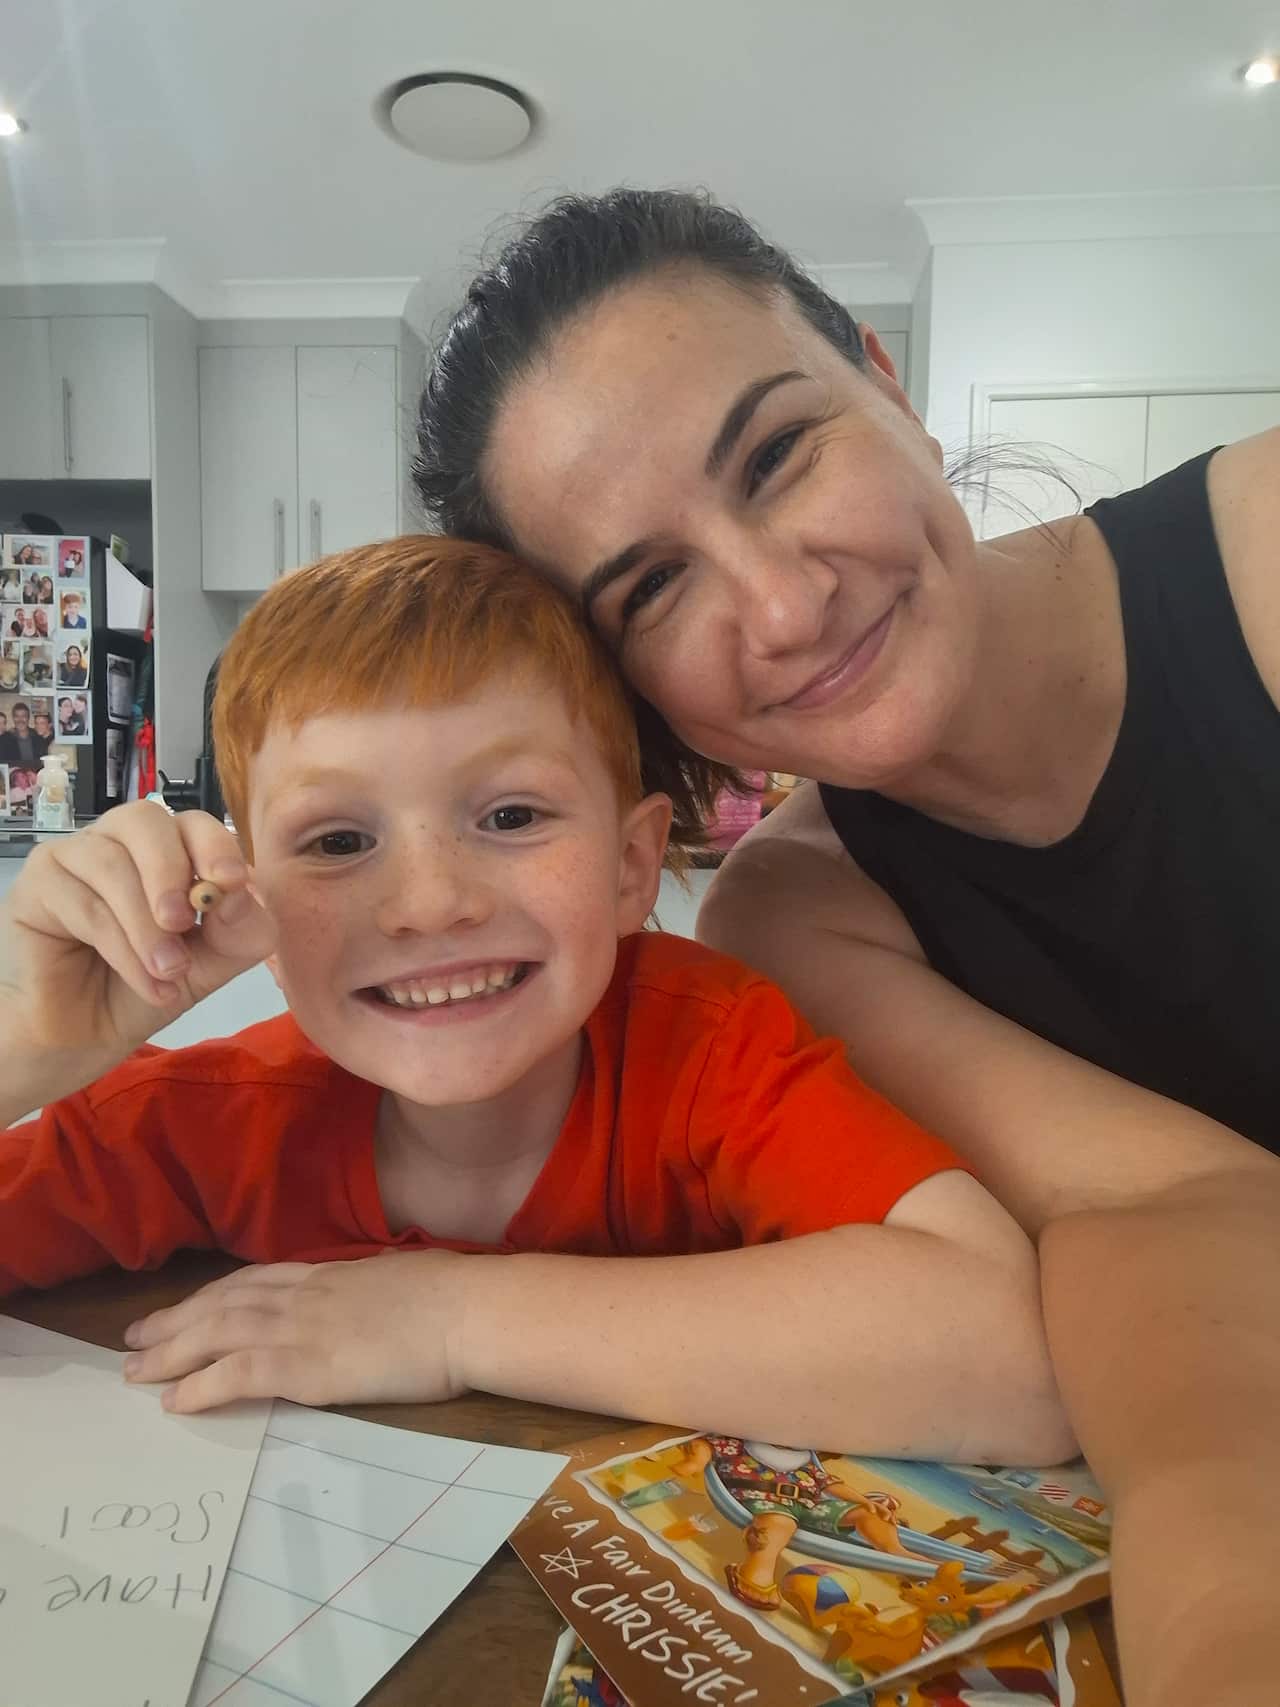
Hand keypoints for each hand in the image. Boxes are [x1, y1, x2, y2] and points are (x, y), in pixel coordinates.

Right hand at [0, 802, 274, 1094]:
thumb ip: (240, 927)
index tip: (229, 882)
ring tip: (169, 973)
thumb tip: (240, 890)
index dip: (214, 844)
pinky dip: (121, 948)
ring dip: (147, 927)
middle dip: (171, 872)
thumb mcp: (213, 963)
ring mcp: (72, 858)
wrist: (87, 1038)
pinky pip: (83, 903)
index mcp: (167, 848)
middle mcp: (118, 841)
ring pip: (112, 866)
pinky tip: (145, 983)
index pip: (193, 821)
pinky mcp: (35, 885)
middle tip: (183, 924)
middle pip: (145, 820)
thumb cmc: (146, 988)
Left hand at [122, 1253, 469, 1412]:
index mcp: (329, 1275)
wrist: (468, 1311)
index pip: (254, 1281)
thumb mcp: (401, 1282)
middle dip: (174, 1321)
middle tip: (132, 1339)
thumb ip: (371, 1291)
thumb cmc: (453, 1298)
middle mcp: (304, 1295)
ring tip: (134, 1371)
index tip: (181, 1306)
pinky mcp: (308, 1368)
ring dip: (170, 1352)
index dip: (211, 1295)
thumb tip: (370, 1299)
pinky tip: (174, 1402)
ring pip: (217, 1334)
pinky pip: (239, 1374)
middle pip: (222, 1303)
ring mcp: (303, 1329)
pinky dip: (201, 1386)